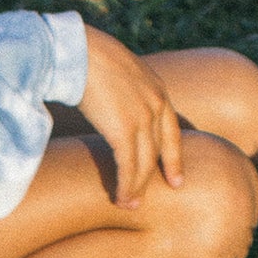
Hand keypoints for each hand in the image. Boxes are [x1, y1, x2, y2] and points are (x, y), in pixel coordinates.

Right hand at [78, 28, 182, 204]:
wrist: (81, 52)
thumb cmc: (92, 57)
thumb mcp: (121, 72)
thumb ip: (127, 90)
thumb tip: (116, 103)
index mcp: (158, 90)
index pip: (172, 131)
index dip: (174, 158)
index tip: (176, 180)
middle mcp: (156, 104)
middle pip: (158, 151)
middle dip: (151, 177)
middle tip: (142, 201)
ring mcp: (143, 118)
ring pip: (144, 163)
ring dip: (136, 187)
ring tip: (128, 205)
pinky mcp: (124, 130)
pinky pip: (128, 166)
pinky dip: (125, 185)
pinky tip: (120, 197)